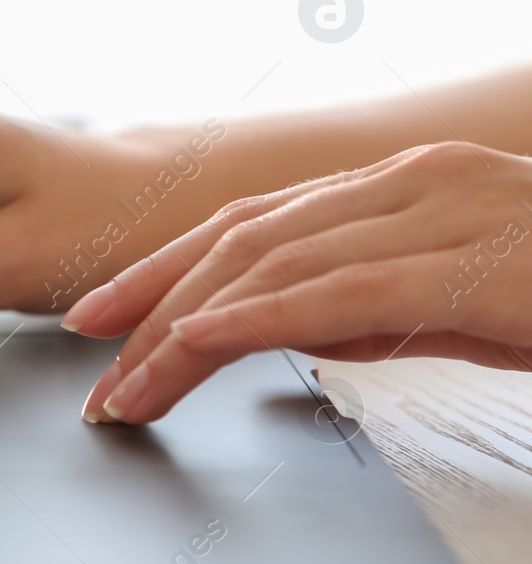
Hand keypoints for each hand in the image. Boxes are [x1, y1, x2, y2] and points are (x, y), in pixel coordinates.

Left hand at [65, 142, 531, 423]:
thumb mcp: (456, 304)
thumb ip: (372, 304)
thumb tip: (284, 329)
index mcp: (400, 186)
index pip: (252, 225)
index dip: (166, 269)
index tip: (105, 318)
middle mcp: (408, 183)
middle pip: (242, 238)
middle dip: (152, 301)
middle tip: (94, 364)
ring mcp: (438, 213)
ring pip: (272, 265)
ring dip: (182, 328)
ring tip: (128, 380)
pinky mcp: (467, 263)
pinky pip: (338, 291)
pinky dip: (254, 317)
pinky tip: (196, 342)